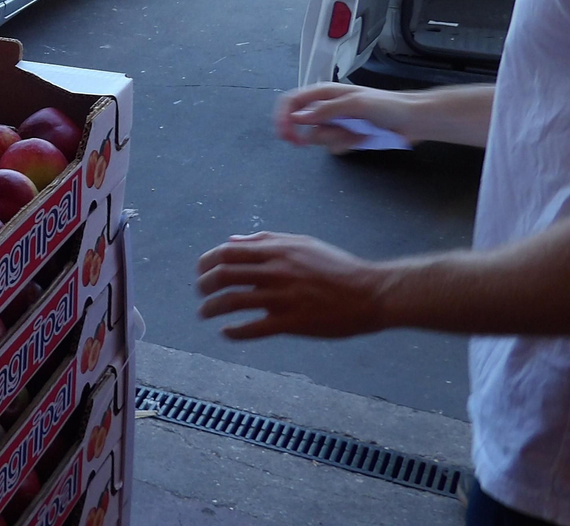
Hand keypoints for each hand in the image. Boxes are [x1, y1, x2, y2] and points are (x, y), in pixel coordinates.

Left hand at [195, 231, 386, 338]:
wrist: (372, 292)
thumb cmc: (337, 267)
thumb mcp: (302, 243)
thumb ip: (265, 240)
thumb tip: (232, 241)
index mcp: (277, 251)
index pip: (227, 253)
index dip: (207, 262)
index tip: (201, 272)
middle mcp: (276, 272)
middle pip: (224, 275)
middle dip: (204, 285)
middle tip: (200, 294)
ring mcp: (283, 298)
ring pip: (233, 302)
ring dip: (211, 308)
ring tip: (204, 314)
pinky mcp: (293, 322)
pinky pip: (254, 328)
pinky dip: (235, 332)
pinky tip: (227, 333)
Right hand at [273, 83, 410, 153]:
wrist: (412, 120)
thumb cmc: (387, 105)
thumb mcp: (355, 104)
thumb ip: (326, 110)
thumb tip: (298, 118)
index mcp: (324, 93)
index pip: (291, 102)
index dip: (283, 117)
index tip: (285, 134)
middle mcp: (325, 107)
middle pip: (302, 125)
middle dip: (319, 133)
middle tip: (338, 135)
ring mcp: (335, 123)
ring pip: (318, 138)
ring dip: (337, 139)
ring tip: (359, 133)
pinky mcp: (344, 136)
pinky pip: (332, 147)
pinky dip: (346, 146)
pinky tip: (363, 138)